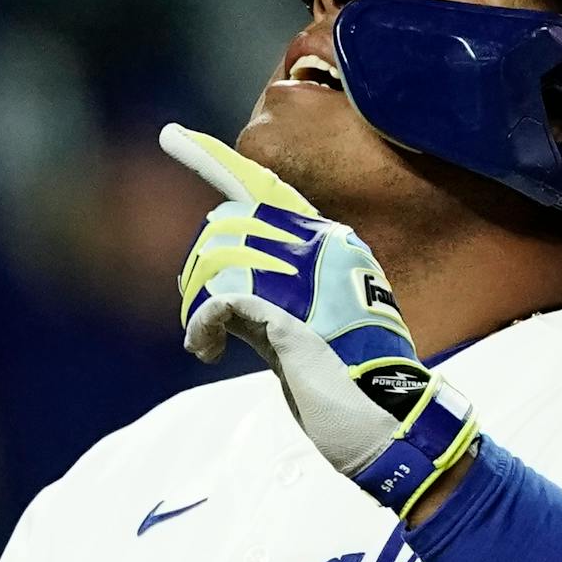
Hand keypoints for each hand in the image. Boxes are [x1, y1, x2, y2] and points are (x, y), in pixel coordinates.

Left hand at [161, 125, 477, 518]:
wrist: (387, 425)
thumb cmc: (350, 386)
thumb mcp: (305, 328)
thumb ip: (267, 298)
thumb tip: (215, 290)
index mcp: (333, 245)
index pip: (265, 189)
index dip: (212, 160)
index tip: (173, 136)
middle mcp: (322, 246)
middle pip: (224, 228)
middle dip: (199, 271)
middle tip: (205, 320)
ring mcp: (307, 275)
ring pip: (215, 259)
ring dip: (197, 303)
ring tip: (209, 342)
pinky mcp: (287, 310)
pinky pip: (217, 298)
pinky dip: (201, 325)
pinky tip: (205, 349)